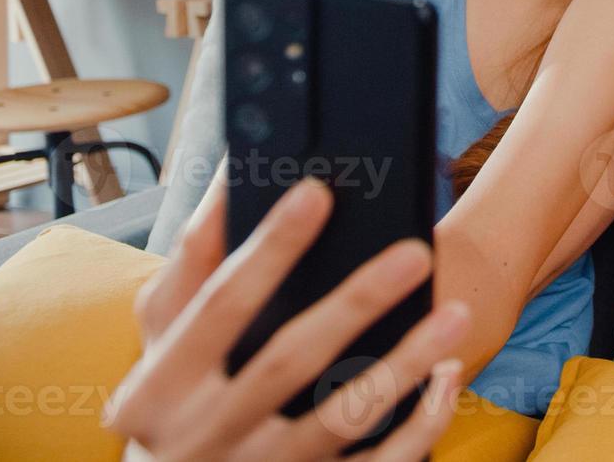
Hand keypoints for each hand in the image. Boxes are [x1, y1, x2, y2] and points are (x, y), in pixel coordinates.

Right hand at [105, 178, 471, 460]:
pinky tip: (444, 377)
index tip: (316, 193)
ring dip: (403, 365)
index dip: (268, 248)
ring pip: (340, 419)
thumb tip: (227, 179)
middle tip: (414, 254)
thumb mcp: (161, 341)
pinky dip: (417, 425)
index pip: (218, 306)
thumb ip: (190, 267)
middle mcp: (205, 434)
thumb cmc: (170, 399)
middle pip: (287, 362)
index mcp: (159, 386)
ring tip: (454, 314)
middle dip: (353, 304)